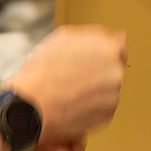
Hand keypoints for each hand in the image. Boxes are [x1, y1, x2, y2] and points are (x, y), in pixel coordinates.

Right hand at [8, 25, 126, 143]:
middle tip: (75, 75)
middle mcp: (116, 72)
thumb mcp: (64, 38)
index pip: (118, 46)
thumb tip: (115, 37)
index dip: (101, 52)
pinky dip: (92, 104)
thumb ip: (94, 35)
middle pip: (114, 68)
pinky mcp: (107, 115)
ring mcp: (113, 95)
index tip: (92, 58)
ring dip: (95, 88)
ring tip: (71, 90)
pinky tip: (74, 102)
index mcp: (108, 49)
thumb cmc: (42, 73)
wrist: (32, 105)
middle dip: (99, 70)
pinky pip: (103, 106)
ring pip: (108, 88)